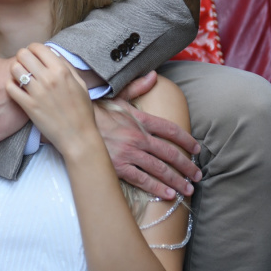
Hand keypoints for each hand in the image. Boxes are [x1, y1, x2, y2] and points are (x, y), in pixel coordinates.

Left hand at [5, 44, 96, 156]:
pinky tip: (18, 89)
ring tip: (22, 77)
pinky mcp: (28, 106)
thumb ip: (66, 66)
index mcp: (62, 71)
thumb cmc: (81, 110)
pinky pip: (10, 88)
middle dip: (22, 57)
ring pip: (15, 69)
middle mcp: (48, 78)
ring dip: (16, 71)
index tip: (34, 55)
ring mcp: (37, 92)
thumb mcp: (80, 83)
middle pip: (23, 54)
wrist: (78, 136)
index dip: (33, 49)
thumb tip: (52, 53)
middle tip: (26, 65)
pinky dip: (11, 86)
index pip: (38, 47)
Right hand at [94, 73, 201, 199]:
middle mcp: (138, 137)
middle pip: (170, 153)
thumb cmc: (94, 111)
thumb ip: (137, 87)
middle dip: (187, 165)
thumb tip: (153, 75)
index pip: (170, 129)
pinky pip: (142, 179)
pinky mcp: (118, 167)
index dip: (186, 140)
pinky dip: (157, 188)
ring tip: (188, 189)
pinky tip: (168, 194)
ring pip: (160, 169)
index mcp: (140, 119)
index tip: (197, 149)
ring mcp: (129, 153)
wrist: (73, 125)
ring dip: (177, 180)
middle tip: (197, 175)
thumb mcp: (116, 96)